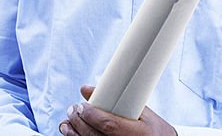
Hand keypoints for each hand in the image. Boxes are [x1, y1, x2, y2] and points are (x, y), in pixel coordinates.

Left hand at [59, 86, 176, 135]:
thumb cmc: (154, 129)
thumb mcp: (143, 112)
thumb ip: (116, 100)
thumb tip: (86, 90)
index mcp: (139, 133)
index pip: (109, 125)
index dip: (91, 115)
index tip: (81, 105)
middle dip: (79, 122)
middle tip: (72, 110)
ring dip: (73, 134)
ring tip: (67, 123)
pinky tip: (73, 134)